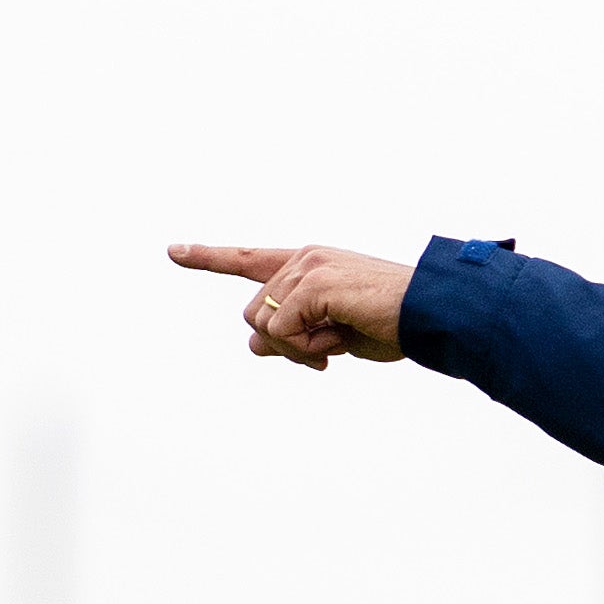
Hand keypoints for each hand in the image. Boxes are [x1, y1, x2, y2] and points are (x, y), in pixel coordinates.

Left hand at [171, 239, 412, 366]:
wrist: (430, 315)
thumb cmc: (391, 324)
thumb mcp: (332, 334)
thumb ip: (292, 335)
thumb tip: (253, 344)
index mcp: (308, 264)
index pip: (248, 259)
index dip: (209, 257)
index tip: (173, 250)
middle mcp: (303, 258)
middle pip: (252, 313)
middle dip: (283, 345)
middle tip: (325, 353)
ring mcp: (307, 267)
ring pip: (263, 324)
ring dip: (299, 348)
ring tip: (340, 341)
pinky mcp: (313, 283)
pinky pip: (282, 331)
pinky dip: (308, 347)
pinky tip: (341, 339)